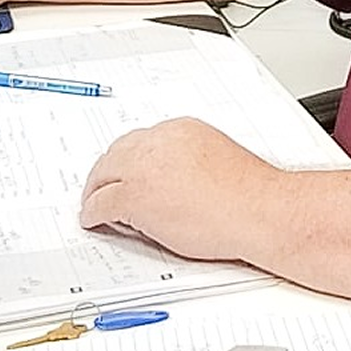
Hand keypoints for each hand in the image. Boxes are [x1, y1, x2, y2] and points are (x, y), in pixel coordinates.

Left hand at [79, 119, 275, 260]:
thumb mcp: (216, 160)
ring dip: (97, 189)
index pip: (142, 141)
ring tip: (94, 203)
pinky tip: (94, 220)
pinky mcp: (136, 196)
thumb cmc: (248, 194)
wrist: (257, 209)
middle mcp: (160, 141)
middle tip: (102, 186)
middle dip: (108, 171)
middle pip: (118, 152)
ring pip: (105, 174)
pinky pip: (102, 203)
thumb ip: (189, 162)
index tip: (127, 172)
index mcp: (181, 130)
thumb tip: (175, 181)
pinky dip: (93, 212)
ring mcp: (145, 168)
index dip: (130, 160)